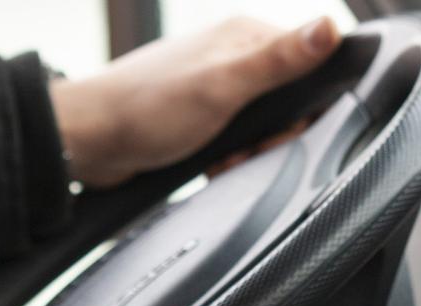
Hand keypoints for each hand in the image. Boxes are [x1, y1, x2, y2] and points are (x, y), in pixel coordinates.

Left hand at [49, 16, 340, 186]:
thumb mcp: (223, 85)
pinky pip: (235, 141)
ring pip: (261, 128)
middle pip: (287, 103)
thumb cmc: (146, 109)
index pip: (309, 64)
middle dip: (273, 137)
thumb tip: (330, 27)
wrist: (89, 141)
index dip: (305, 106)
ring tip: (224, 158)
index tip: (285, 127)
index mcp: (245, 38)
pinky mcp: (200, 116)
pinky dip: (229, 158)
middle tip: (247, 148)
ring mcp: (215, 87)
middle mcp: (233, 58)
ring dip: (249, 152)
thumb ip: (279, 60)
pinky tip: (212, 163)